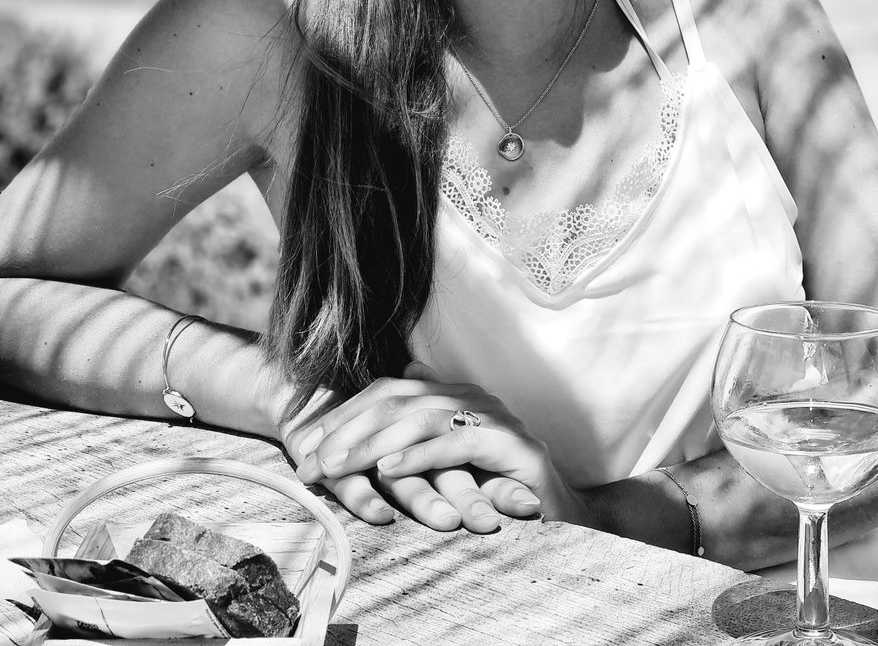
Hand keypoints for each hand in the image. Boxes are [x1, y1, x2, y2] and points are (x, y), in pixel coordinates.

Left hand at [290, 363, 583, 529]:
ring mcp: (493, 418)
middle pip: (399, 400)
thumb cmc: (502, 485)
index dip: (346, 415)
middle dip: (348, 430)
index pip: (390, 392)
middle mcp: (472, 398)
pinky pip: (456, 445)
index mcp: (454, 395)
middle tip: (311, 460)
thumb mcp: (454, 453)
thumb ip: (428, 418)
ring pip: (421, 419)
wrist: (564, 511)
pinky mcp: (511, 446)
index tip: (306, 446)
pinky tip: (387, 471)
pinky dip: (418, 456)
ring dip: (373, 444)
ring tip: (338, 465)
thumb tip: (407, 371)